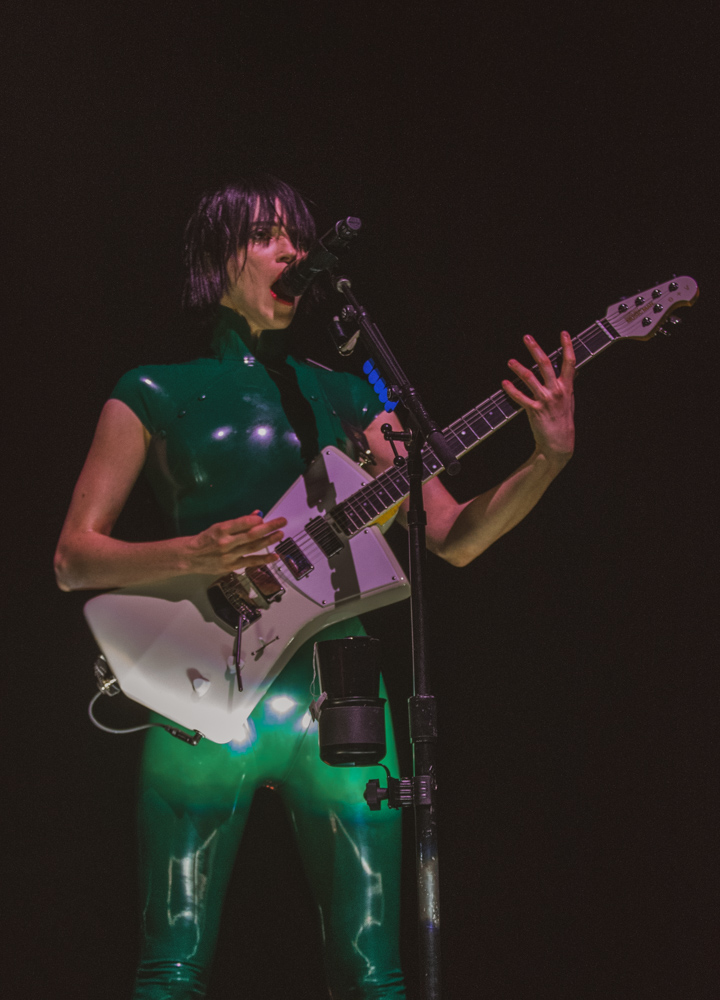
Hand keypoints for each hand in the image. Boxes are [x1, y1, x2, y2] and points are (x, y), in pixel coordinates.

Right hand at [185, 511, 286, 575]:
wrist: (190, 557)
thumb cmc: (205, 539)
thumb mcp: (218, 526)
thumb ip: (238, 523)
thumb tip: (256, 515)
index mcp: (221, 529)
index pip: (241, 523)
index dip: (255, 520)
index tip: (264, 517)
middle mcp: (226, 543)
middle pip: (251, 535)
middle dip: (269, 527)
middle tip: (282, 522)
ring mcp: (229, 556)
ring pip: (253, 547)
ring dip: (269, 541)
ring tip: (280, 534)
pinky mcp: (231, 566)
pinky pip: (250, 562)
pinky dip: (263, 559)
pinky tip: (275, 556)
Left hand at [502, 331, 575, 466]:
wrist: (559, 443)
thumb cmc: (563, 421)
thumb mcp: (569, 401)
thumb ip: (566, 386)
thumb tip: (568, 372)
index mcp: (567, 387)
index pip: (569, 362)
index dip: (567, 346)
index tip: (564, 333)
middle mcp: (557, 391)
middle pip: (545, 364)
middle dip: (535, 349)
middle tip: (526, 338)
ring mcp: (545, 400)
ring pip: (530, 378)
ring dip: (518, 368)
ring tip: (510, 361)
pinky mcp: (534, 410)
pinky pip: (520, 397)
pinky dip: (511, 389)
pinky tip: (504, 383)